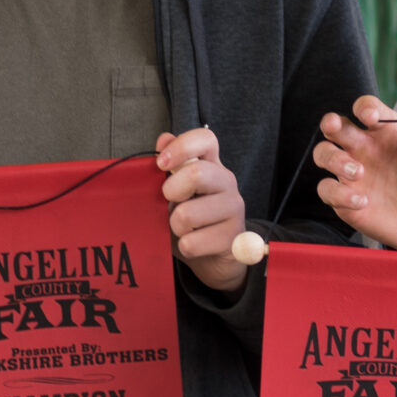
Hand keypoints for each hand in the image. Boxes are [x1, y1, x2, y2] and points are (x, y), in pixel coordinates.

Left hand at [159, 129, 250, 292]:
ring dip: (174, 226)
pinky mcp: (234, 238)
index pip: (206, 139)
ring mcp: (234, 210)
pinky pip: (192, 243)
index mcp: (211, 166)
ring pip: (187, 214)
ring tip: (181, 228)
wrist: (214, 258)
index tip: (162, 163)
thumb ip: (170, 167)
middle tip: (168, 201)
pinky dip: (184, 247)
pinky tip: (193, 244)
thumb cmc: (191, 219)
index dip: (182, 146)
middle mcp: (227, 183)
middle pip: (197, 173)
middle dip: (171, 191)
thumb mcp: (177, 192)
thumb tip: (163, 139)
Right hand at [312, 96, 396, 251]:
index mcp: (387, 132)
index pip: (367, 108)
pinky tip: (362, 202)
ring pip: (324, 153)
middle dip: (330, 122)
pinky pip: (328, 189)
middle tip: (334, 126)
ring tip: (357, 172)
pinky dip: (339, 194)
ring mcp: (351, 173)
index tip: (370, 118)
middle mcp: (365, 148)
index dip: (364, 108)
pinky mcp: (344, 199)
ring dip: (332, 158)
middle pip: (336, 126)